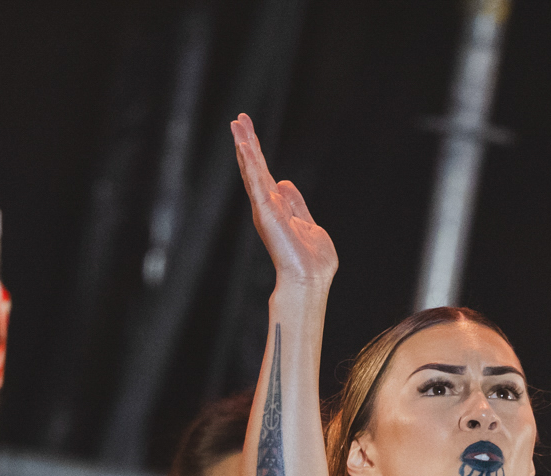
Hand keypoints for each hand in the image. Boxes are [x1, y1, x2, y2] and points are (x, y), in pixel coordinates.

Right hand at [231, 113, 336, 289]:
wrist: (309, 280)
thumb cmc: (313, 261)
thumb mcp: (308, 224)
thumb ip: (296, 204)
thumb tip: (284, 183)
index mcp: (277, 209)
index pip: (265, 176)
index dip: (258, 154)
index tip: (250, 133)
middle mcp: (267, 207)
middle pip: (255, 169)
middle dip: (247, 143)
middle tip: (238, 119)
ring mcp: (264, 209)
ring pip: (252, 171)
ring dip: (245, 146)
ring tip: (237, 123)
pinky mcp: (264, 212)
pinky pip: (256, 181)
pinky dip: (249, 162)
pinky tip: (244, 144)